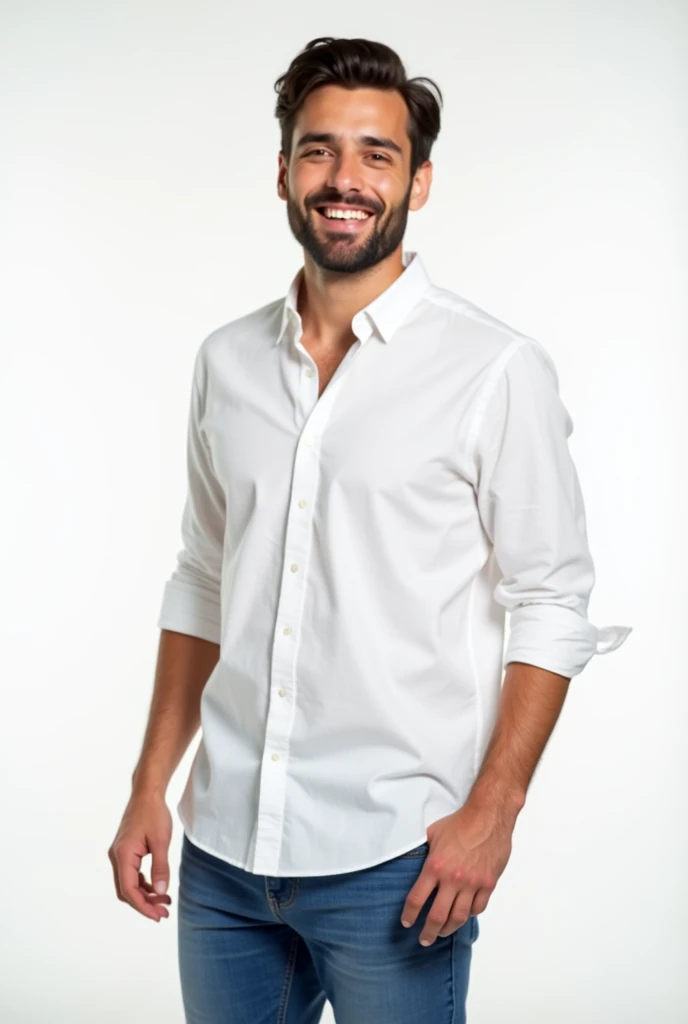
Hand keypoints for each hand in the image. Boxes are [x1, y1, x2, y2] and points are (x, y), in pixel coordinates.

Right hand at [108, 791, 172, 921]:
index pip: (128, 890)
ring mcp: (120, 855)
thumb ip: (160, 867)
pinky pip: (131, 874)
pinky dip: (143, 884)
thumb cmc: (154, 814)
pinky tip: (157, 887)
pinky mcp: (125, 852)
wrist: (147, 794)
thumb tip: (160, 891)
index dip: (142, 906)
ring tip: (164, 902)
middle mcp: (117, 857)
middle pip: (126, 890)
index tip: (157, 916)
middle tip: (164, 912)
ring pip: (128, 884)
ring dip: (145, 895)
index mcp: (123, 855)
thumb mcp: (161, 841)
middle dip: (144, 904)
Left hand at [399, 801, 515, 945]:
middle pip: (437, 916)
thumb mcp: (433, 832)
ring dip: (448, 929)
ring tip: (441, 933)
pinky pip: (477, 908)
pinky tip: (463, 915)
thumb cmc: (460, 822)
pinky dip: (469, 915)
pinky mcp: (488, 883)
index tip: (406, 922)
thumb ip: (423, 850)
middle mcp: (453, 879)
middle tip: (424, 939)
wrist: (488, 816)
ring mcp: (473, 883)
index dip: (410, 914)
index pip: (417, 899)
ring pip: (458, 917)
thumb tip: (411, 858)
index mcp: (435, 866)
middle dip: (428, 932)